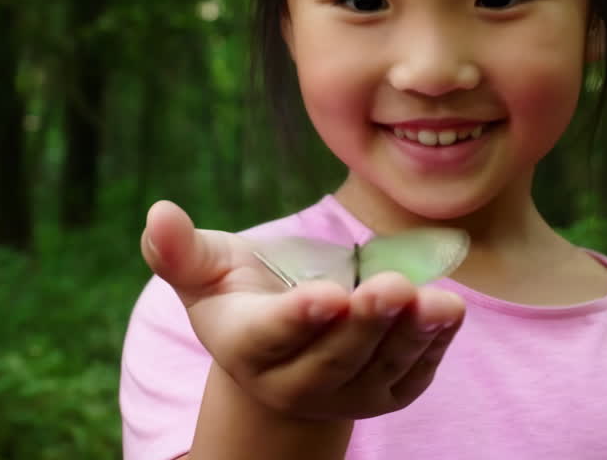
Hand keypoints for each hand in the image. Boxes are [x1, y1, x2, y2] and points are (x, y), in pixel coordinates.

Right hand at [141, 200, 466, 419]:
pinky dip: (434, 345)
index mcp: (246, 346)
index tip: (327, 295)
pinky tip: (449, 312)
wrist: (283, 350)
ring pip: (379, 367)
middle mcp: (294, 381)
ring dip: (411, 336)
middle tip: (393, 288)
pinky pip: (413, 373)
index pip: (272, 336)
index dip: (299, 318)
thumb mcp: (207, 270)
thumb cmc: (240, 294)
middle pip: (334, 358)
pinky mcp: (386, 392)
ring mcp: (344, 393)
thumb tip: (157, 213)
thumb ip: (180, 250)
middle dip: (365, 325)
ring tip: (439, 301)